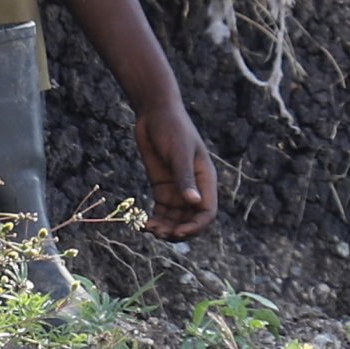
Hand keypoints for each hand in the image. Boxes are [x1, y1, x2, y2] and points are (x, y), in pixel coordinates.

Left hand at [135, 97, 218, 238]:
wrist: (154, 114)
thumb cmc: (172, 128)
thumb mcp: (178, 152)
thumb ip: (184, 177)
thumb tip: (193, 202)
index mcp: (205, 180)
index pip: (207, 212)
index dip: (195, 226)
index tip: (178, 232)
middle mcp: (194, 188)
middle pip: (191, 220)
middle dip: (178, 230)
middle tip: (159, 234)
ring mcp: (178, 189)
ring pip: (175, 219)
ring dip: (165, 228)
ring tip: (149, 229)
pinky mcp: (162, 188)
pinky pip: (161, 211)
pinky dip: (154, 220)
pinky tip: (143, 225)